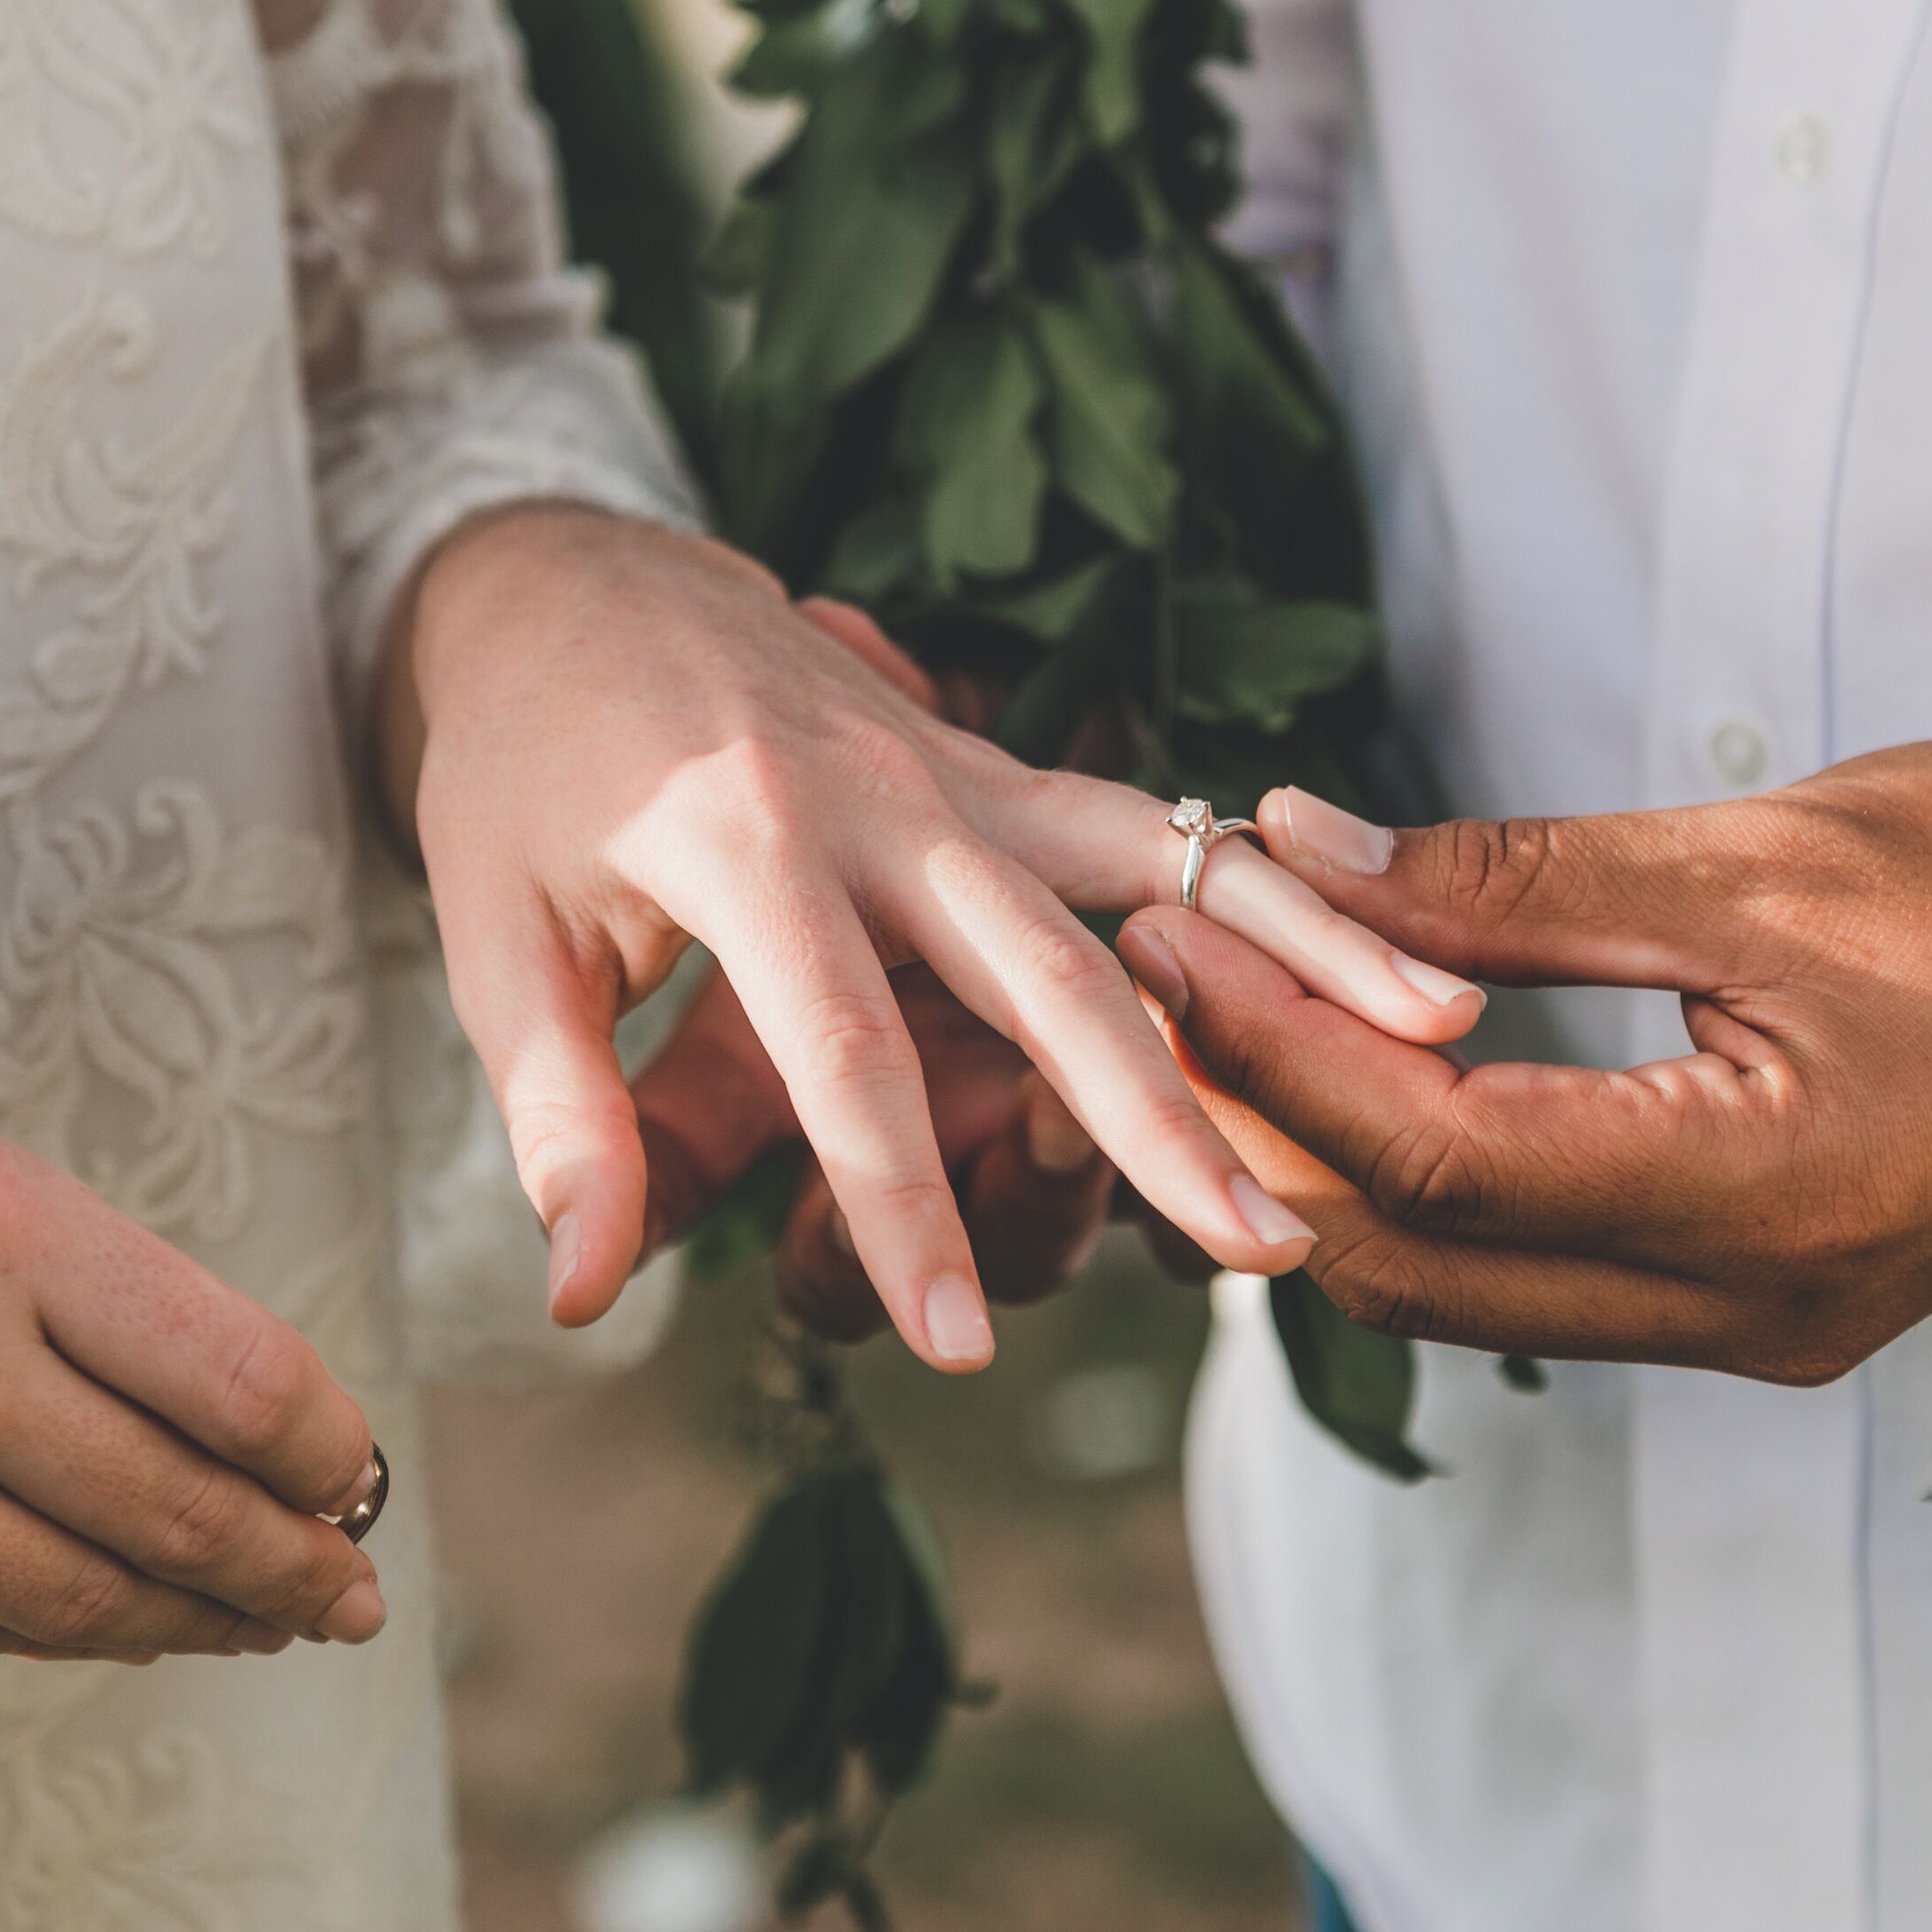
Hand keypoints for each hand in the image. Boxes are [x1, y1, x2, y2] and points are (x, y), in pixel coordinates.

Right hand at [0, 1028, 389, 1660]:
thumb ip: (89, 1294)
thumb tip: (254, 1427)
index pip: (239, 1378)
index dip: (329, 1454)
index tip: (366, 1482)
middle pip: (180, 1509)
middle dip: (295, 1566)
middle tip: (354, 1593)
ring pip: (74, 1598)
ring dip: (190, 1621)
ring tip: (256, 1621)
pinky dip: (45, 1632)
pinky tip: (100, 1619)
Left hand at [381, 504, 1478, 1371]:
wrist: (573, 585)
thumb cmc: (524, 777)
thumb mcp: (498, 940)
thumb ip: (561, 1118)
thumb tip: (586, 1290)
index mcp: (740, 839)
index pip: (841, 1054)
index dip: (903, 1207)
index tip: (957, 1346)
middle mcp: (881, 794)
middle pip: (1049, 967)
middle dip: (1159, 1117)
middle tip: (1257, 1247)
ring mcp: (963, 769)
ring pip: (1156, 865)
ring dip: (1294, 951)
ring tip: (1434, 1030)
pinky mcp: (1007, 767)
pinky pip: (1161, 825)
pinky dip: (1276, 878)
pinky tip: (1393, 940)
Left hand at [1115, 721, 1931, 1383]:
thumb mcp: (1770, 854)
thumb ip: (1519, 879)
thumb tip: (1302, 851)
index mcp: (1775, 1198)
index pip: (1439, 1160)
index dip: (1270, 1049)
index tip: (1164, 925)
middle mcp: (1760, 1311)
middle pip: (1418, 1267)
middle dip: (1256, 1132)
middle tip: (1144, 982)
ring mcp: (1764, 1331)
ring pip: (1464, 1294)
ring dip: (1324, 1168)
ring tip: (1217, 1017)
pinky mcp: (1765, 1302)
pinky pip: (1540, 1282)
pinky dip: (1424, 1189)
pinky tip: (1354, 1073)